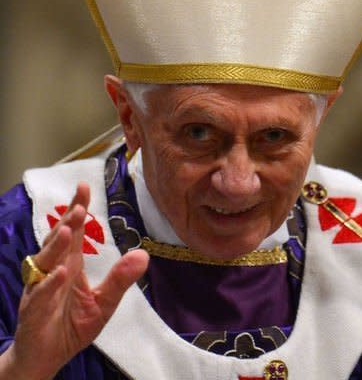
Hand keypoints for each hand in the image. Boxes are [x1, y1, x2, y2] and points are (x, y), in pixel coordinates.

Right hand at [1, 182, 147, 379]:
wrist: (46, 359)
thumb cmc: (71, 326)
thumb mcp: (104, 302)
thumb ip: (120, 279)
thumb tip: (144, 254)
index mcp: (70, 264)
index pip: (74, 230)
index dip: (78, 208)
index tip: (84, 187)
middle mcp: (53, 271)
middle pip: (58, 240)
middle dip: (68, 221)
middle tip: (81, 205)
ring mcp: (40, 290)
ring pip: (45, 262)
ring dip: (57, 246)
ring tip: (69, 230)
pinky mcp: (33, 312)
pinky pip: (39, 295)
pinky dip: (50, 284)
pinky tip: (62, 273)